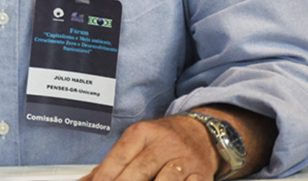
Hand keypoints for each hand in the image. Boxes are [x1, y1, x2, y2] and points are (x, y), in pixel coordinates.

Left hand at [79, 115, 219, 180]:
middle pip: (140, 170)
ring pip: (165, 180)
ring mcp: (184, 160)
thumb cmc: (163, 140)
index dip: (105, 177)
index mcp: (143, 133)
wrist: (202, 132)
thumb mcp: (137, 142)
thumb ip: (111, 164)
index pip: (119, 157)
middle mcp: (164, 144)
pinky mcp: (201, 175)